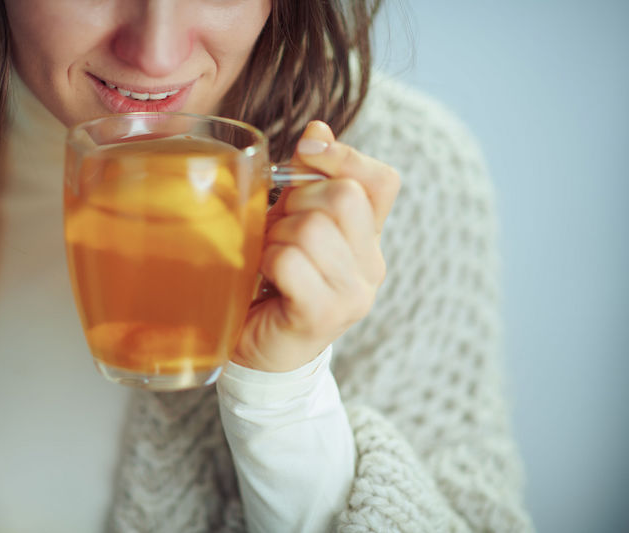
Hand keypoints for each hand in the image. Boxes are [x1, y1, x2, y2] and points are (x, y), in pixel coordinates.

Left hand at [232, 121, 400, 371]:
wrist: (263, 356)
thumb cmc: (273, 284)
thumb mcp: (291, 224)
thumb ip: (307, 181)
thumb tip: (317, 128)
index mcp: (367, 238)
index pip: (380, 180)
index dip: (344, 156)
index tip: (306, 152)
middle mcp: (371, 265)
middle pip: (341, 197)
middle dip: (295, 204)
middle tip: (276, 233)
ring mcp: (353, 293)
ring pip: (312, 227)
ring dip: (275, 237)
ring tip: (268, 260)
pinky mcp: (323, 314)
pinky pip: (290, 260)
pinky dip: (267, 262)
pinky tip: (266, 280)